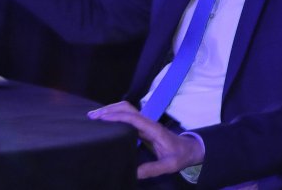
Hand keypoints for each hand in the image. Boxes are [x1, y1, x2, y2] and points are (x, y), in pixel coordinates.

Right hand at [88, 101, 204, 178]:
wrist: (190, 149)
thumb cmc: (180, 155)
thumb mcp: (169, 165)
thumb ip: (153, 169)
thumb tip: (134, 174)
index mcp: (153, 129)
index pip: (133, 118)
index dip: (117, 117)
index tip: (102, 119)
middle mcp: (147, 122)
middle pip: (127, 108)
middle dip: (109, 109)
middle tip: (91, 117)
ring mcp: (145, 123)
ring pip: (126, 110)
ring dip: (110, 110)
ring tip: (93, 117)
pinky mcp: (142, 127)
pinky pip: (127, 117)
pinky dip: (114, 116)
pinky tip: (104, 122)